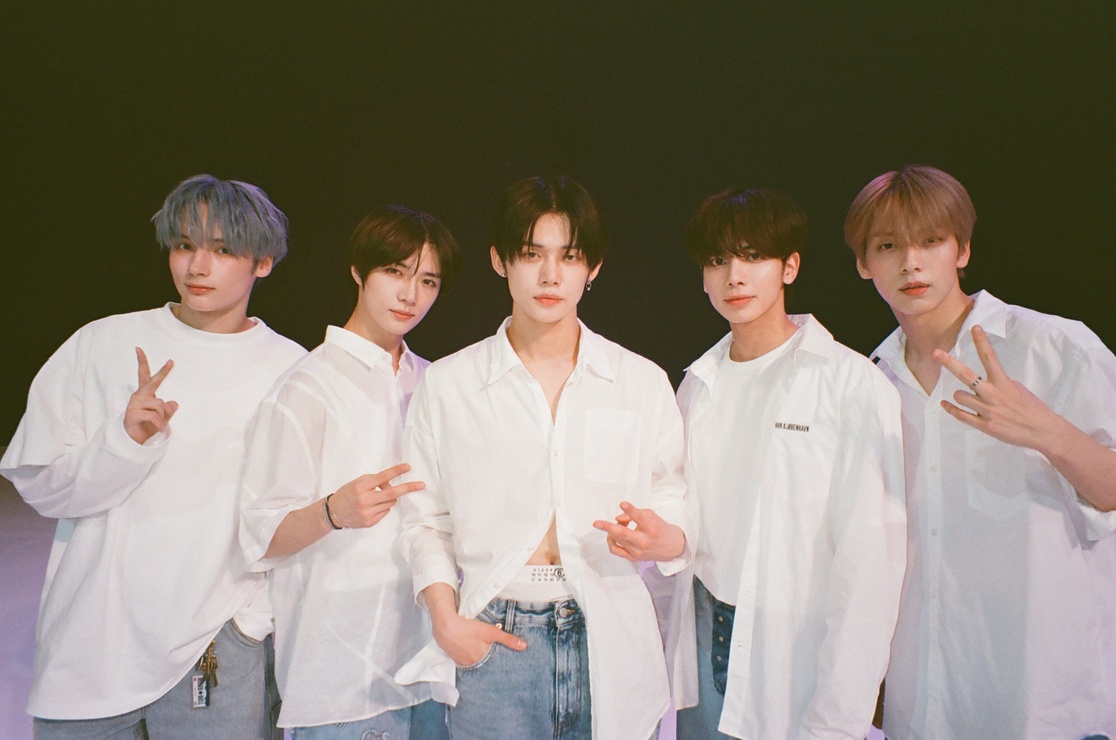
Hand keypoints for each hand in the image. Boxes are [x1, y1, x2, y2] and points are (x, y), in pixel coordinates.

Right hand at [123, 347, 177, 444]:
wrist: (134, 440)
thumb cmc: (148, 426)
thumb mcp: (163, 418)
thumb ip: (169, 410)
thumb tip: (173, 403)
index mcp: (145, 394)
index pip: (144, 375)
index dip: (142, 362)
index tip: (138, 348)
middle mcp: (138, 396)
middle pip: (152, 382)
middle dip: (163, 372)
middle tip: (171, 361)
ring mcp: (134, 404)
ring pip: (160, 405)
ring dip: (162, 416)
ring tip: (156, 423)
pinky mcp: (132, 414)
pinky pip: (155, 417)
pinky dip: (160, 424)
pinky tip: (157, 428)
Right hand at [326, 463, 424, 528]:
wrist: (333, 512)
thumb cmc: (348, 493)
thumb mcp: (358, 482)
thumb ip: (374, 482)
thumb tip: (392, 484)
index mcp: (361, 487)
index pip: (382, 477)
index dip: (396, 471)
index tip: (408, 467)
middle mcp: (365, 500)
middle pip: (393, 493)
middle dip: (409, 488)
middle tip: (422, 485)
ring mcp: (368, 513)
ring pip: (391, 502)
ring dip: (389, 498)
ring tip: (376, 497)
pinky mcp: (370, 522)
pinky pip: (385, 512)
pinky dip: (383, 507)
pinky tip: (371, 507)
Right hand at [432, 611, 526, 666]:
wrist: (445, 627)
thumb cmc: (469, 629)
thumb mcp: (491, 632)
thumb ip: (507, 639)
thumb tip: (524, 646)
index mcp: (484, 660)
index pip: (498, 667)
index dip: (503, 666)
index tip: (511, 670)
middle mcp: (474, 666)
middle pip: (488, 668)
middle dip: (494, 667)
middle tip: (501, 666)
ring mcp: (465, 665)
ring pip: (478, 666)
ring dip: (484, 664)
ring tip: (490, 662)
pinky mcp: (457, 661)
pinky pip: (469, 664)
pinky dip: (474, 661)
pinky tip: (475, 656)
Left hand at [593, 501, 685, 561]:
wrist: (672, 547)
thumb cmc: (660, 528)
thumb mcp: (651, 515)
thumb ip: (634, 514)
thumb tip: (617, 518)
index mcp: (651, 528)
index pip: (639, 517)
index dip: (630, 510)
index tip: (623, 503)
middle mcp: (644, 541)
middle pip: (623, 534)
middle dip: (608, 527)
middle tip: (596, 523)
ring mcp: (637, 551)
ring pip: (617, 539)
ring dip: (613, 529)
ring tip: (620, 525)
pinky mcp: (633, 558)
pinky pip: (616, 550)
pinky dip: (611, 541)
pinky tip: (613, 536)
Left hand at [933, 325, 1064, 450]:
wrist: (1043, 431)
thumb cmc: (1032, 408)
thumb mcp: (1017, 389)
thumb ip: (999, 383)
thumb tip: (984, 382)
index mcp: (1003, 382)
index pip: (990, 357)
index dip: (982, 341)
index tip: (974, 327)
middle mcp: (993, 394)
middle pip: (966, 375)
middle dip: (949, 362)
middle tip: (935, 353)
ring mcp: (988, 410)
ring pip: (960, 396)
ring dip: (959, 395)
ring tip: (966, 397)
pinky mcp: (985, 425)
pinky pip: (961, 415)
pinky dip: (951, 409)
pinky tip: (944, 404)